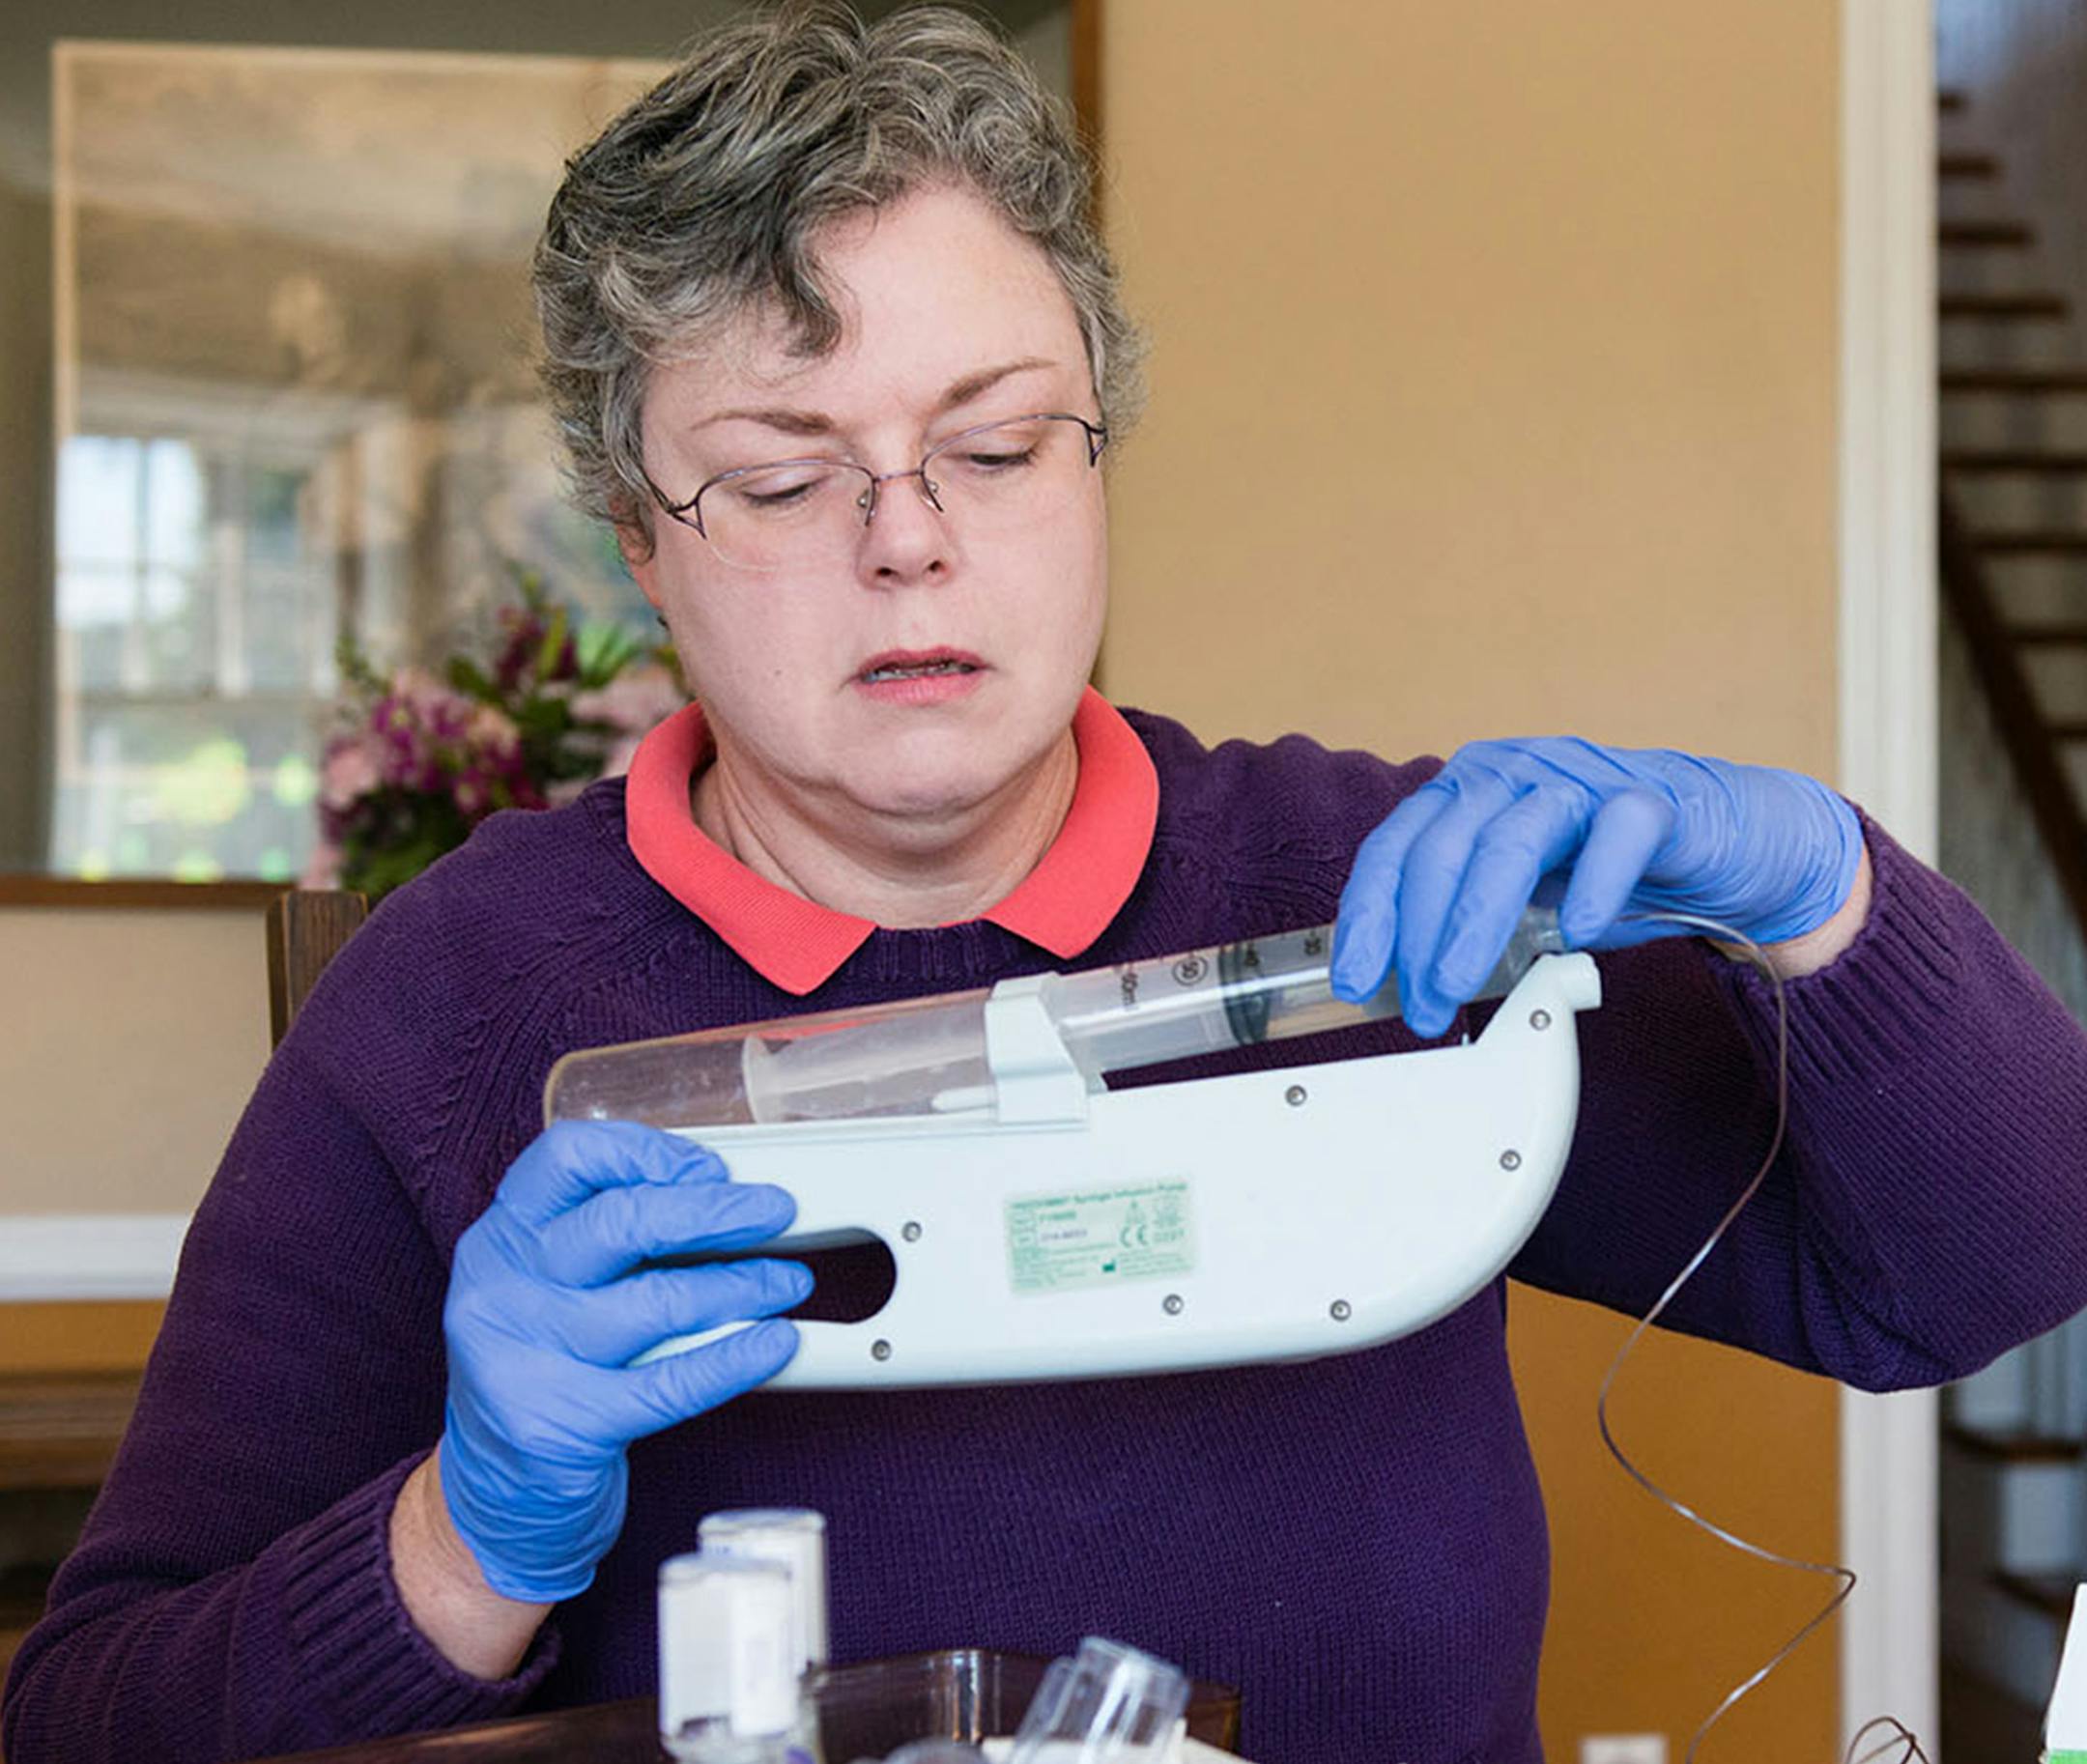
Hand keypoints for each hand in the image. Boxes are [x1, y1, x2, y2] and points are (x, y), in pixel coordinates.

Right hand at [438, 1120, 808, 1601]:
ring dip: (742, 1285)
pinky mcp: (561, 1425)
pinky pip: (669, 1383)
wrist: (495, 1497)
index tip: (709, 1168)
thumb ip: (614, 1237)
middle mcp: (502, 1288)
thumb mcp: (554, 1287)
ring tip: (789, 1281)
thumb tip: (722, 1193)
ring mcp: (526, 1358)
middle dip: (715, 1211)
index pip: (568, 1157)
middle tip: (775, 1212)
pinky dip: (734, 1358)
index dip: (648, 1152)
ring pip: (657, 1301)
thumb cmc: (546, 1369)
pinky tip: (776, 1343)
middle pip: (622, 1222)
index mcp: (502, 1236)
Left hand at [1329, 736, 1863, 1035]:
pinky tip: (1573, 931)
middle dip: (1418, 937)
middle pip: (1442, 849)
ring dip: (1475, 922)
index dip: (1369, 916)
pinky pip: (1614, 834)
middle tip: (1421, 1006)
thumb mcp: (1522, 908)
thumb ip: (1467, 933)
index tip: (1356, 981)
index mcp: (1466, 794)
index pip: (1395, 849)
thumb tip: (1406, 991)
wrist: (1729, 849)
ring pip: (1510, 841)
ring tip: (1459, 984)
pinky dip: (1590, 883)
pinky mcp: (1652, 800)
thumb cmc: (1613, 874)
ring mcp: (1580, 780)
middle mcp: (1512, 775)